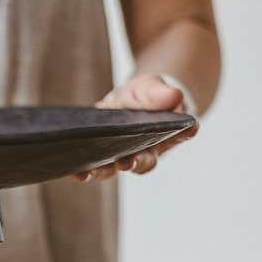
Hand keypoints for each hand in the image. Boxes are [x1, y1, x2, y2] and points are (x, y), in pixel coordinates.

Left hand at [72, 73, 198, 182]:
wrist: (134, 102)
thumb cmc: (147, 96)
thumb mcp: (152, 87)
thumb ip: (159, 93)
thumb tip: (174, 95)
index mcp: (165, 133)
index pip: (177, 135)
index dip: (182, 134)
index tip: (190, 128)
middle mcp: (145, 150)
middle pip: (142, 161)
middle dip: (133, 162)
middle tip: (125, 162)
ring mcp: (122, 154)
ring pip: (113, 168)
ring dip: (99, 172)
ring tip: (84, 174)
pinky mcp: (102, 154)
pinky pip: (93, 164)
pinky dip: (84, 170)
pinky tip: (72, 172)